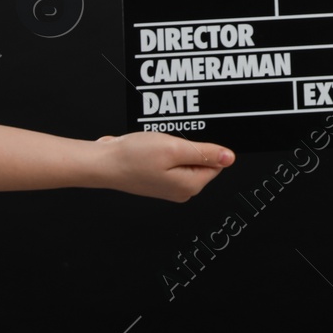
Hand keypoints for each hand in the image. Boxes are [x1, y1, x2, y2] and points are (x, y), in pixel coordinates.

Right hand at [90, 132, 234, 201]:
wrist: (103, 163)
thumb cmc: (133, 157)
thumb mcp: (175, 148)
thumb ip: (205, 153)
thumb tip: (229, 157)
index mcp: (190, 185)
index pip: (216, 163)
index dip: (204, 147)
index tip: (186, 142)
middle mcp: (182, 191)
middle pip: (202, 161)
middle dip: (189, 147)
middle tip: (169, 144)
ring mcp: (169, 187)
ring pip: (186, 160)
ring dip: (175, 148)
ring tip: (158, 147)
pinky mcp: (159, 181)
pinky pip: (172, 162)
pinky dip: (165, 152)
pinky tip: (151, 150)